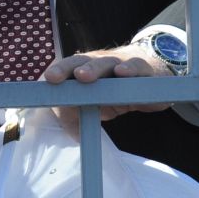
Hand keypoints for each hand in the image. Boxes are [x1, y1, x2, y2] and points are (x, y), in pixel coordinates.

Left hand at [38, 48, 170, 136]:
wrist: (152, 74)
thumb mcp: (97, 104)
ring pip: (106, 63)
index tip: (45, 81)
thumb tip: (74, 134)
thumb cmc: (117, 90)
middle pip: (82, 62)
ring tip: (83, 76)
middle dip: (67, 69)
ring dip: (94, 68)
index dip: (57, 73)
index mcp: (86, 70)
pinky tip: (122, 73)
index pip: (67, 69)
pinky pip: (136, 66)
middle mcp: (100, 63)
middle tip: (54, 77)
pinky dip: (129, 69)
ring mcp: (121, 63)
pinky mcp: (143, 69)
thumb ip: (81, 116)